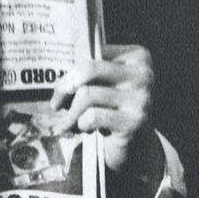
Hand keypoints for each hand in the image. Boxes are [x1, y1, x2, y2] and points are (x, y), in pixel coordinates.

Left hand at [50, 43, 155, 175]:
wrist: (138, 145)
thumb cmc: (115, 109)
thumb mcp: (107, 85)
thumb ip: (90, 72)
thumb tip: (59, 71)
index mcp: (137, 57)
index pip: (94, 52)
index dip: (71, 71)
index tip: (62, 87)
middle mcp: (143, 73)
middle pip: (88, 69)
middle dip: (64, 87)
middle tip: (55, 104)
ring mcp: (141, 98)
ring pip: (87, 94)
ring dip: (71, 113)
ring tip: (68, 124)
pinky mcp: (135, 121)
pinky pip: (93, 116)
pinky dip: (82, 124)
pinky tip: (86, 130)